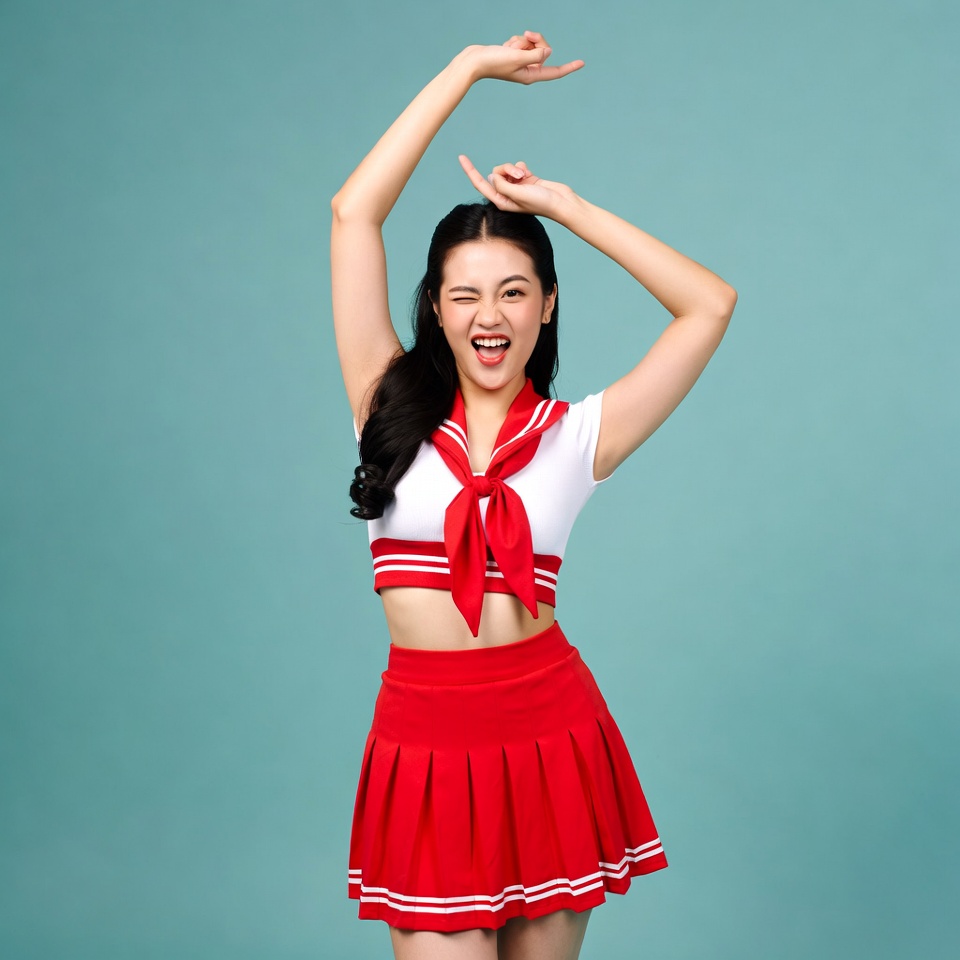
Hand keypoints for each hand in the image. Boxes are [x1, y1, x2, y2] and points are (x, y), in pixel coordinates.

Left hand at [458, 156, 576, 219]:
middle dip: (506, 170)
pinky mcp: (525, 180)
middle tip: (518, 176)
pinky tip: (529, 174)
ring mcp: (515, 187)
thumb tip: (492, 177)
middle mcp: (506, 194)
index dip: (470, 171)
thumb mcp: (517, 194)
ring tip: (525, 176)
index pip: (481, 184)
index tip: (461, 157)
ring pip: (506, 169)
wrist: (560, 202)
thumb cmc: (541, 203)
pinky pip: (516, 167)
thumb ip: (502, 185)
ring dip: (515, 169)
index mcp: (501, 201)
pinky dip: (522, 168)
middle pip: (495, 174)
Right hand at [461, 30, 583, 84]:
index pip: (554, 72)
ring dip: (521, 41)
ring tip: (509, 46)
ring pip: (532, 44)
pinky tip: (504, 47)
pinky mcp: (514, 54)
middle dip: (537, 40)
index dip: (568, 67)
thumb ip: (536, 54)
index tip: (582, 62)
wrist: (475, 61)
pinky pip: (522, 42)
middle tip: (528, 35)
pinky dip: (514, 41)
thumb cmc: (494, 62)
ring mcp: (521, 62)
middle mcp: (528, 70)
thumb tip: (548, 51)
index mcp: (531, 76)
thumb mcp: (517, 57)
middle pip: (544, 50)